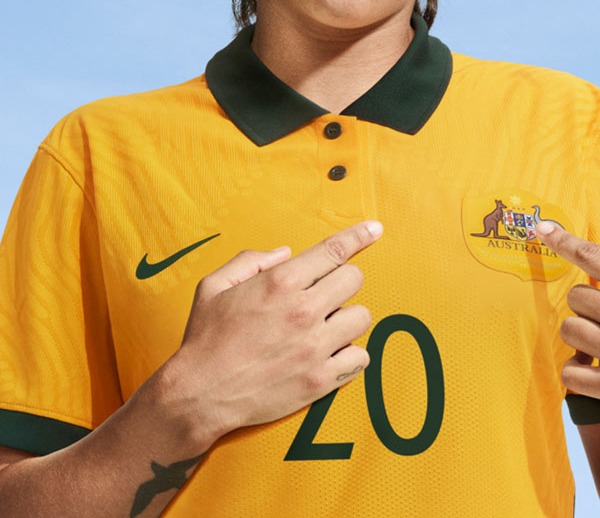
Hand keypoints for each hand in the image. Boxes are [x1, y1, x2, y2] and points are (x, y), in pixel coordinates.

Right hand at [166, 220, 381, 443]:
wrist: (198, 395)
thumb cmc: (205, 338)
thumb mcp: (214, 285)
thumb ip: (251, 260)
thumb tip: (285, 253)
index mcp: (280, 282)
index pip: (333, 250)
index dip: (358, 235)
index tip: (374, 230)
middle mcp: (303, 310)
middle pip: (354, 279)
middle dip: (341, 280)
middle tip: (323, 293)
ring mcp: (315, 347)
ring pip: (361, 317)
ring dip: (346, 318)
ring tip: (323, 326)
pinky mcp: (320, 380)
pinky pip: (359, 358)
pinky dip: (349, 354)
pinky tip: (329, 353)